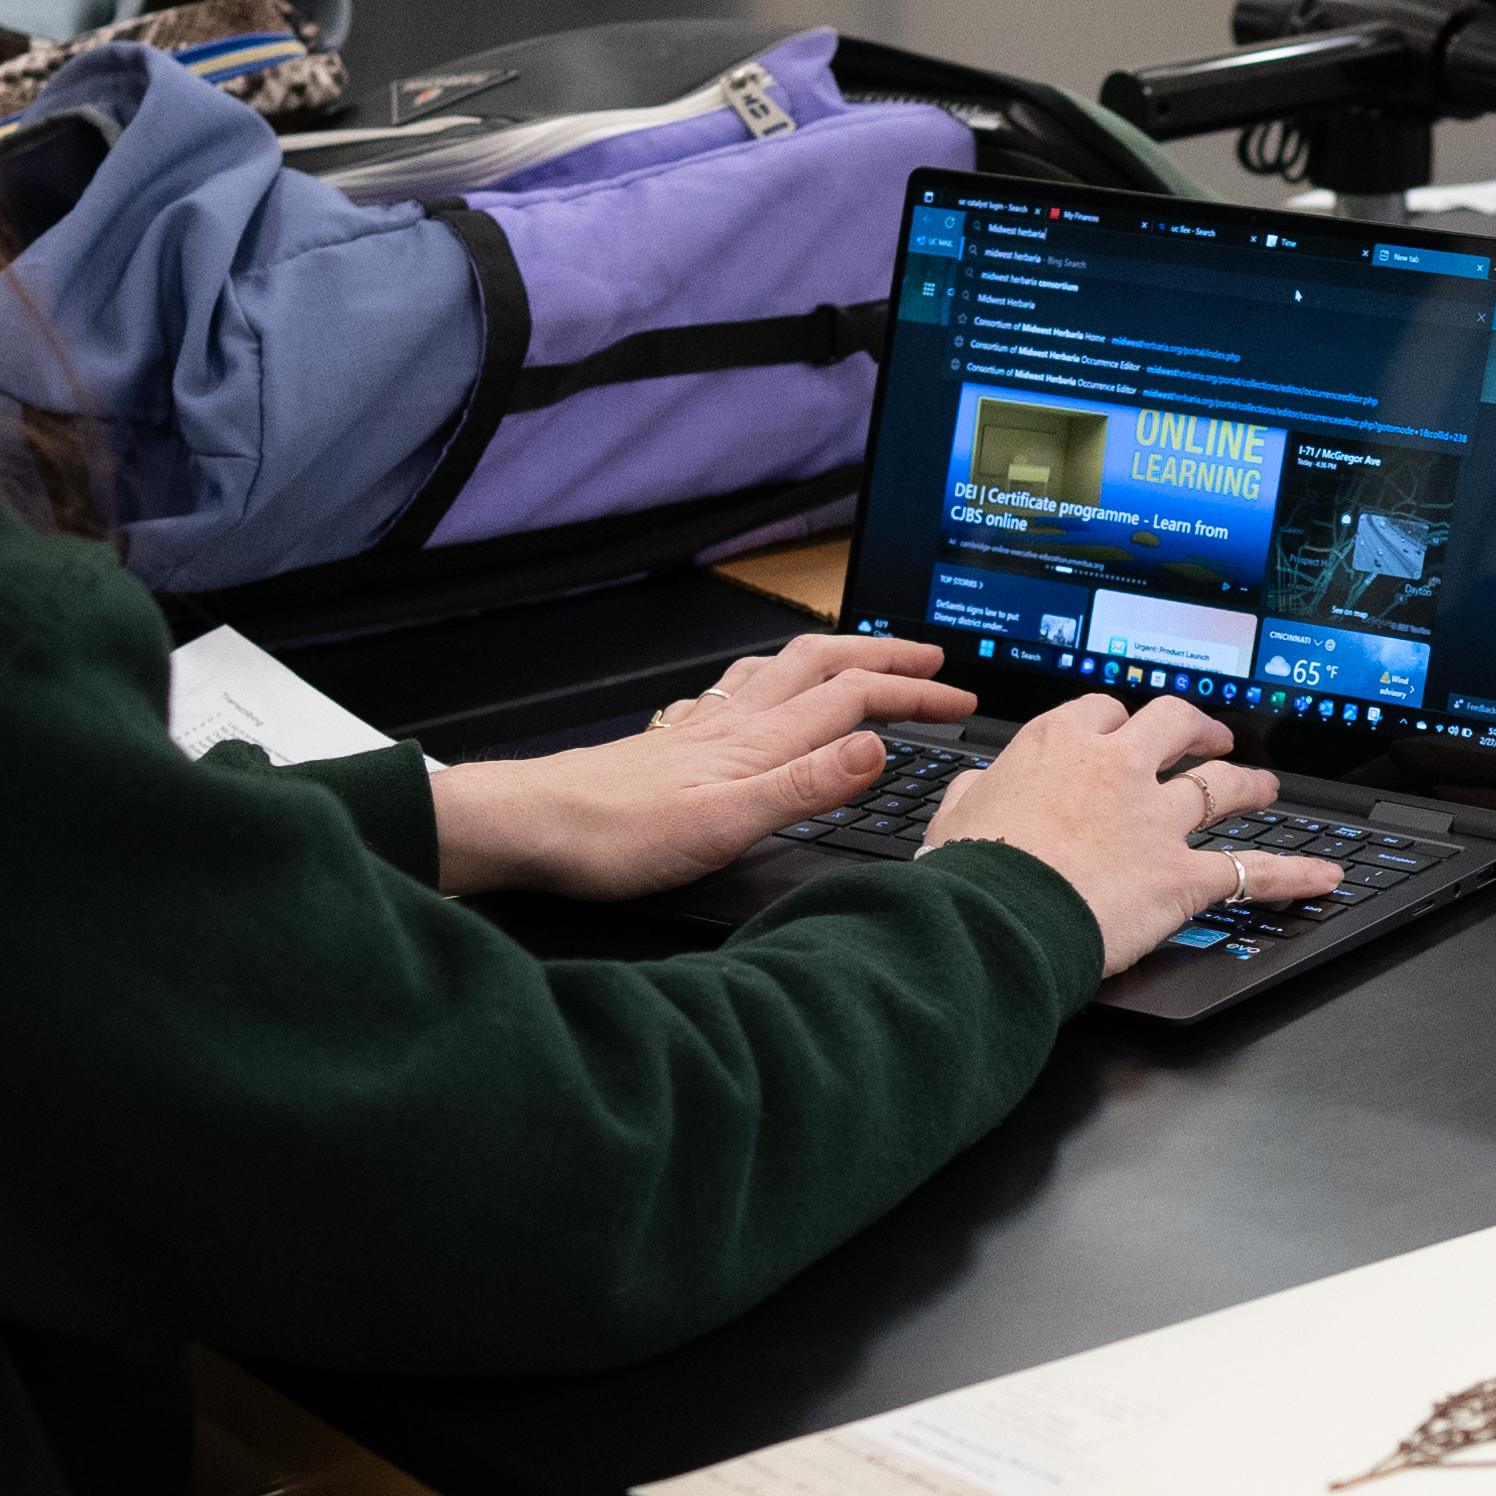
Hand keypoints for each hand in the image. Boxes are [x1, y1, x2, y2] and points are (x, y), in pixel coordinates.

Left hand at [427, 636, 976, 902]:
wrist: (533, 827)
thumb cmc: (617, 838)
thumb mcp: (727, 824)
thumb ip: (806, 785)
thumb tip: (877, 748)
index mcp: (758, 742)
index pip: (854, 700)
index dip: (914, 695)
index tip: (962, 701)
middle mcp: (733, 723)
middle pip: (823, 666)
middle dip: (884, 657)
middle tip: (932, 661)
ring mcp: (701, 728)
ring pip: (781, 670)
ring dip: (832, 657)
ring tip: (861, 658)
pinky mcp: (673, 743)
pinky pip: (737, 692)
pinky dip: (772, 680)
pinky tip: (759, 693)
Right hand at [923, 689, 1345, 971]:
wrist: (993, 919)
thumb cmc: (968, 874)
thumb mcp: (953, 818)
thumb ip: (973, 794)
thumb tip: (974, 789)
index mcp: (1056, 746)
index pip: (1101, 712)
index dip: (1117, 720)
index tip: (1121, 729)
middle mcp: (1115, 768)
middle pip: (1173, 723)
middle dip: (1196, 727)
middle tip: (1209, 736)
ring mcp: (1156, 818)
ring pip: (1220, 782)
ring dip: (1250, 780)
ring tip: (1266, 785)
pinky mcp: (1183, 874)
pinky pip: (1251, 871)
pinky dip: (1294, 874)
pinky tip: (1324, 875)